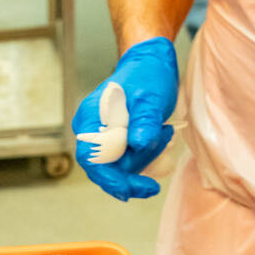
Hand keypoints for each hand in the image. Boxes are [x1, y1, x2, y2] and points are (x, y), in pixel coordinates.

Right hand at [71, 37, 177, 200]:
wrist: (149, 64)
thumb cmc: (147, 76)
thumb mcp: (150, 97)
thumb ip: (144, 121)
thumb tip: (138, 144)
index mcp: (89, 120)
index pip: (91, 159)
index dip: (108, 179)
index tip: (129, 191)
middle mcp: (89, 131)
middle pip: (104, 168)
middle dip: (132, 173)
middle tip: (160, 159)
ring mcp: (100, 137)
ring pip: (117, 167)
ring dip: (142, 161)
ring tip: (164, 135)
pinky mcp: (113, 141)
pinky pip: (124, 161)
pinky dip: (142, 159)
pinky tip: (158, 142)